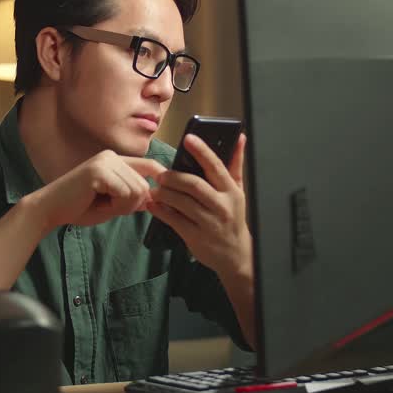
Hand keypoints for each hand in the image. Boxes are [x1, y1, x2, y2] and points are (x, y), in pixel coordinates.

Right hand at [27, 150, 166, 230]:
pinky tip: (99, 204)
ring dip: (124, 206)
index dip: (161, 179)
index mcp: (115, 160)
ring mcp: (105, 162)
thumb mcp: (112, 203)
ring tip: (102, 205)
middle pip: (145, 184)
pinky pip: (125, 193)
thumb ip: (132, 197)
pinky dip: (117, 205)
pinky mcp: (99, 171)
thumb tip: (155, 197)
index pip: (149, 166)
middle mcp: (112, 156)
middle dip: (132, 204)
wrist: (49, 209)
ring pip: (137, 190)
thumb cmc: (79, 207)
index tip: (162, 198)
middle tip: (110, 208)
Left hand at [149, 134, 251, 282]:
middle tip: (161, 175)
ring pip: (182, 202)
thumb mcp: (238, 191)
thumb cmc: (233, 217)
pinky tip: (153, 205)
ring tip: (156, 189)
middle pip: (194, 185)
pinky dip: (160, 211)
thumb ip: (235, 164)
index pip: (216, 167)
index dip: (202, 151)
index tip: (189, 139)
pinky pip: (174, 220)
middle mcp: (222, 206)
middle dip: (174, 177)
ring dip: (165, 193)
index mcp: (231, 191)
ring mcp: (209, 223)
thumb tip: (239, 138)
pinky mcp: (196, 237)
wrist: (235, 254)